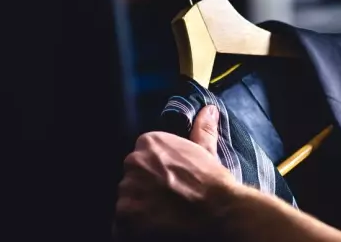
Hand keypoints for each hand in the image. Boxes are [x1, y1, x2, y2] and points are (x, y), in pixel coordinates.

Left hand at [114, 105, 236, 238]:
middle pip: (133, 181)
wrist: (217, 212)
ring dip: (141, 211)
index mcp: (149, 143)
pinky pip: (123, 227)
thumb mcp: (207, 152)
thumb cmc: (212, 183)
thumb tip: (208, 110)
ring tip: (165, 217)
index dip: (157, 175)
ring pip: (128, 203)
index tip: (170, 184)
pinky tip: (157, 228)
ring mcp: (127, 191)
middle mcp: (133, 163)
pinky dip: (136, 230)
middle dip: (146, 192)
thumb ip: (201, 129)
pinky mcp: (123, 218)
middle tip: (169, 202)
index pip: (142, 160)